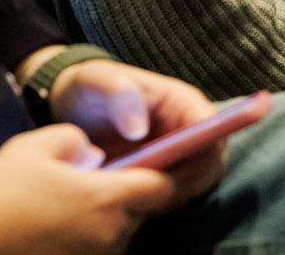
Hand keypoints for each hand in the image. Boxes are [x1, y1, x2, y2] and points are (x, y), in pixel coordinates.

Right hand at [0, 125, 175, 254]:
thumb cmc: (3, 191)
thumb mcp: (37, 145)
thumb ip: (76, 140)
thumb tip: (93, 154)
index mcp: (106, 198)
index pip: (162, 188)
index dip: (162, 173)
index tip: (152, 163)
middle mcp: (110, 234)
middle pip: (140, 212)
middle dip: (128, 195)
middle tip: (95, 181)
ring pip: (118, 233)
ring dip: (105, 218)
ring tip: (68, 204)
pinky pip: (97, 248)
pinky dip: (87, 237)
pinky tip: (58, 225)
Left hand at [49, 60, 224, 205]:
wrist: (72, 110)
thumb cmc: (89, 89)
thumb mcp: (96, 81)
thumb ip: (119, 94)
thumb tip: (139, 130)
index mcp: (182, 102)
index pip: (212, 127)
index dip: (201, 150)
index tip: (170, 170)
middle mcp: (189, 131)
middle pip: (210, 163)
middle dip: (185, 181)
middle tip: (145, 191)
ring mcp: (180, 157)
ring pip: (195, 186)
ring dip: (169, 196)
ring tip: (130, 195)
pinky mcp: (165, 179)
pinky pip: (174, 199)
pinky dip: (157, 205)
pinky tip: (128, 202)